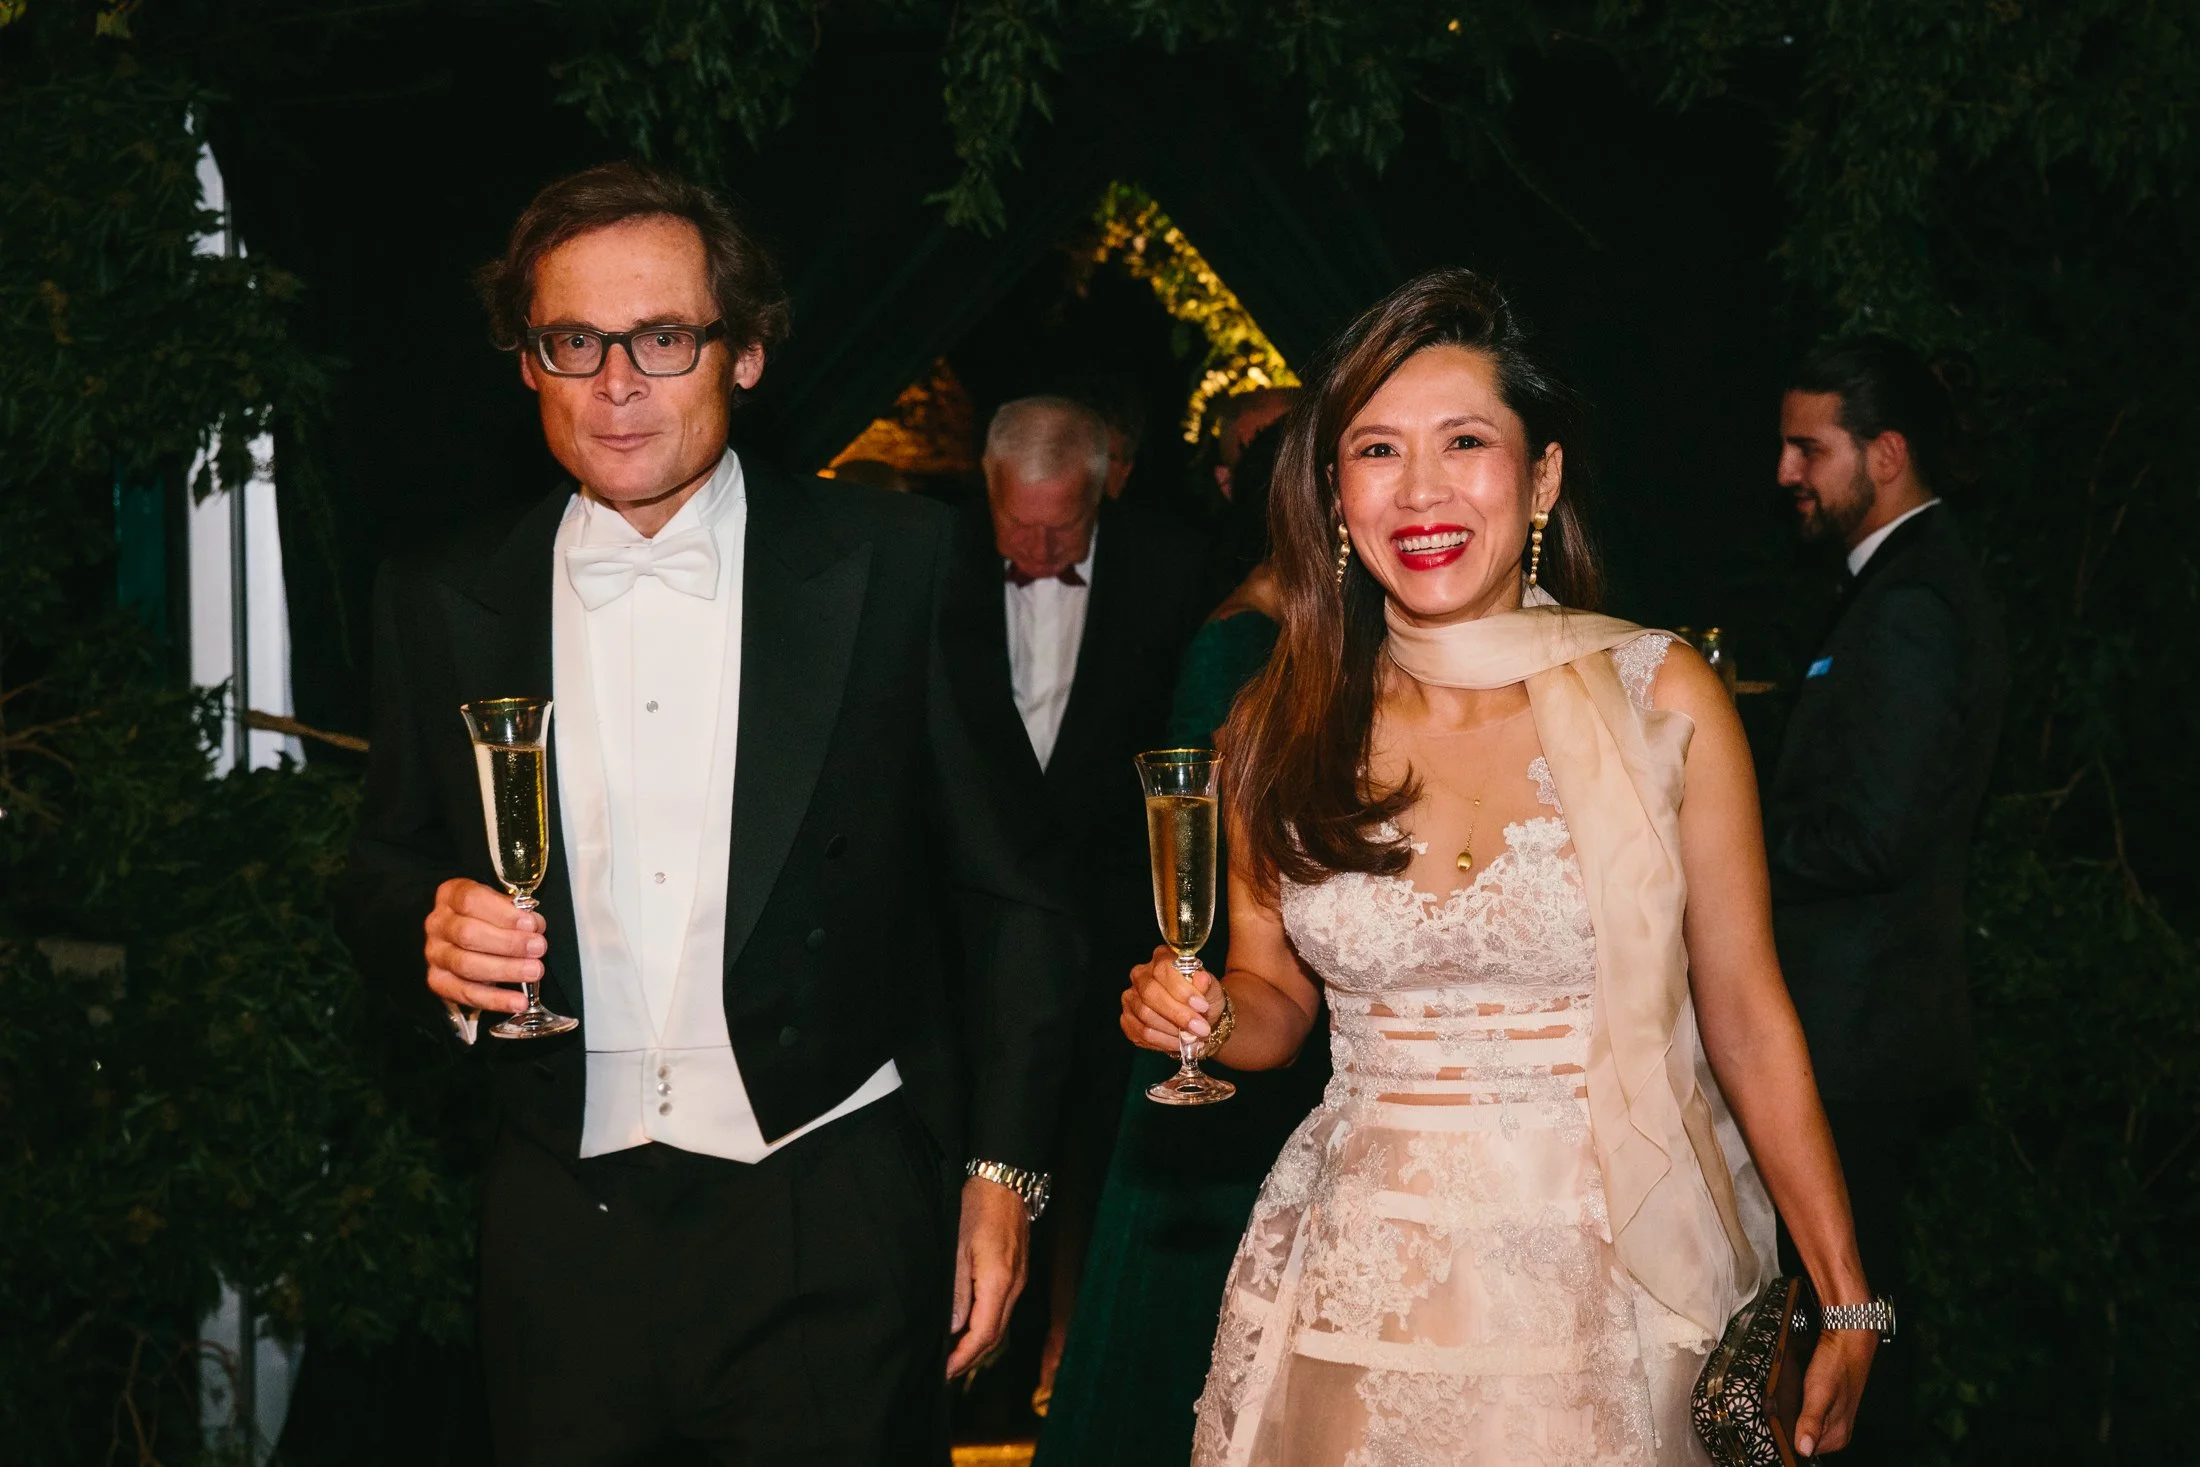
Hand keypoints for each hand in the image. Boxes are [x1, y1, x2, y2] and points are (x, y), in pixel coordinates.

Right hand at [422, 877, 541, 1015]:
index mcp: (450, 895)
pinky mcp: (438, 981)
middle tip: (539, 948)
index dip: (503, 913)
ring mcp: (434, 954)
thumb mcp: (500, 903)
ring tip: (534, 971)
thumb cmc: (488, 917)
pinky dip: (495, 1000)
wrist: (464, 938)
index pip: (471, 900)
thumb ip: (516, 912)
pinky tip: (518, 1002)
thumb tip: (534, 927)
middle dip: (508, 943)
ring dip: (505, 970)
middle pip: (468, 934)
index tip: (531, 924)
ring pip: (466, 964)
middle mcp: (437, 924)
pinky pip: (465, 993)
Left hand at [946, 1176, 1029, 1377]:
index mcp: (999, 1283)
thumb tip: (953, 1326)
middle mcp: (1014, 1287)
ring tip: (952, 1354)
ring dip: (977, 1343)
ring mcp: (1018, 1281)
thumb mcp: (958, 1248)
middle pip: (994, 1335)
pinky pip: (1002, 1309)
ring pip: (999, 1324)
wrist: (1005, 1182)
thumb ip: (957, 1290)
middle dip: (970, 1357)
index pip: (983, 1334)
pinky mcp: (1017, 1274)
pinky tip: (967, 1326)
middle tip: (945, 1371)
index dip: (963, 1357)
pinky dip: (984, 1325)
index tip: (944, 1371)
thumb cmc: (978, 1208)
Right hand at [1119, 945, 1215, 1053]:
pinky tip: (1178, 1043)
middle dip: (1178, 1014)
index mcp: (1162, 958)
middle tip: (1200, 1028)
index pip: (1164, 969)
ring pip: (1145, 1016)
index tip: (1201, 1006)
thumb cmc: (1203, 999)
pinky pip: (1140, 1033)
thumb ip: (1206, 985)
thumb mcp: (1211, 990)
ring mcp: (1131, 997)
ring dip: (1172, 1030)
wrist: (1198, 1019)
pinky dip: (1163, 1041)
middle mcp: (1141, 975)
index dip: (1182, 989)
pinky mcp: (1127, 1019)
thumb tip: (1202, 979)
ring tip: (1193, 1037)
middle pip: (1150, 993)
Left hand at [1794, 1326, 1875, 1456]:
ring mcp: (1833, 1417)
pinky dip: (1797, 1404)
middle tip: (1781, 1404)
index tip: (1775, 1421)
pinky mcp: (1828, 1404)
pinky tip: (1795, 1392)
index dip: (1786, 1435)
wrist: (1847, 1339)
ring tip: (1788, 1395)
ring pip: (1802, 1423)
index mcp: (1837, 1435)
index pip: (1802, 1450)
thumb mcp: (1819, 1393)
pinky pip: (1806, 1411)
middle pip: (1801, 1437)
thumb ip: (1811, 1422)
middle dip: (1788, 1423)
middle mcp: (1837, 1431)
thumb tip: (1803, 1449)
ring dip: (1791, 1413)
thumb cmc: (1836, 1364)